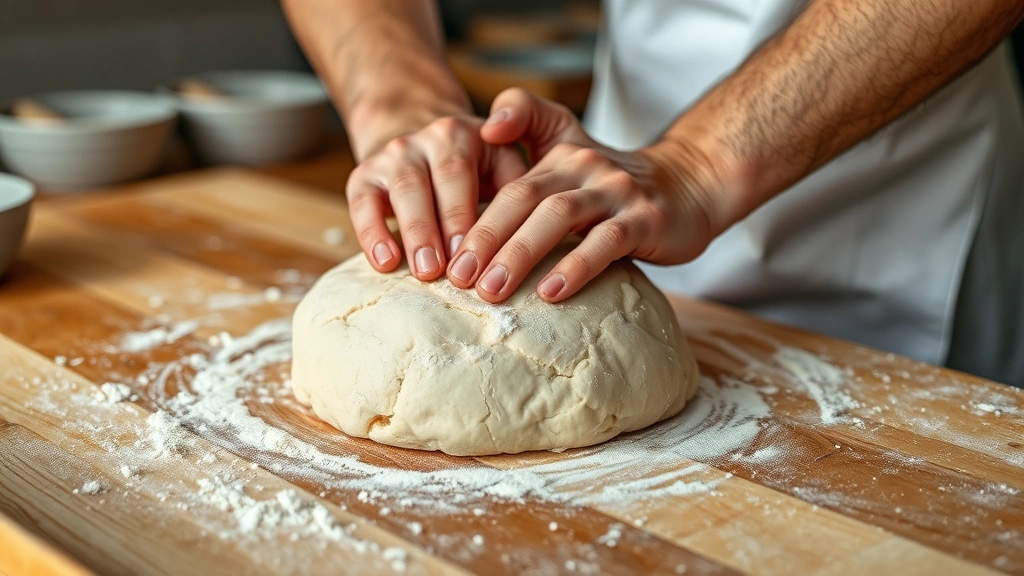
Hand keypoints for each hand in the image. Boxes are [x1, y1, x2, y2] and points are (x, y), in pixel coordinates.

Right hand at [346, 113, 527, 279]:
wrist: (422, 145)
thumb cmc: (475, 167)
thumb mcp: (502, 161)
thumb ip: (519, 184)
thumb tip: (535, 223)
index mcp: (463, 135)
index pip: (463, 172)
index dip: (467, 214)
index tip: (476, 254)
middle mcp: (426, 139)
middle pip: (432, 181)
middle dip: (441, 227)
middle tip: (449, 270)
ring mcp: (393, 155)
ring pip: (401, 190)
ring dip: (413, 233)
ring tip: (424, 272)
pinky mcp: (364, 175)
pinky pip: (362, 202)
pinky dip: (371, 232)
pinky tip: (384, 262)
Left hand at [446, 88, 726, 303]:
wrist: (690, 186)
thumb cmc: (614, 183)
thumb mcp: (570, 150)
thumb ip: (526, 131)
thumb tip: (483, 131)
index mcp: (559, 155)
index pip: (505, 181)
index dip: (471, 214)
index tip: (443, 250)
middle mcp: (584, 167)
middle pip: (524, 197)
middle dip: (485, 238)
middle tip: (455, 278)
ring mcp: (616, 192)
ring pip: (559, 216)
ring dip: (520, 253)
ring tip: (491, 290)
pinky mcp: (646, 220)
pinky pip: (606, 243)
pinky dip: (576, 267)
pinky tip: (550, 293)